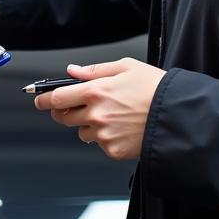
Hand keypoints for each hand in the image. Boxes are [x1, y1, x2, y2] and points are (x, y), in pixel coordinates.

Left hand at [33, 59, 165, 159]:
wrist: (179, 116)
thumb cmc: (156, 89)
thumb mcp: (126, 67)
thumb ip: (95, 70)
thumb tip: (72, 71)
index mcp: (96, 91)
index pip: (57, 97)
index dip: (44, 98)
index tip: (39, 99)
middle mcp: (96, 114)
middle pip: (63, 117)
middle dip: (64, 112)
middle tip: (77, 106)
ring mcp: (104, 135)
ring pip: (82, 132)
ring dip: (88, 125)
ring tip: (112, 116)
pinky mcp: (113, 150)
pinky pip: (100, 145)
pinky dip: (105, 138)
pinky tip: (123, 128)